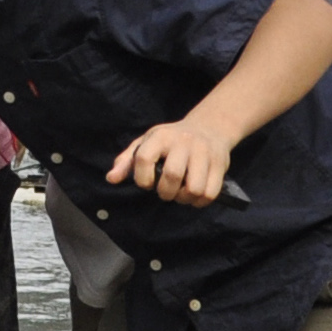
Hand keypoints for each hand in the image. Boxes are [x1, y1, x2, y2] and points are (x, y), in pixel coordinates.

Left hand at [108, 117, 231, 205]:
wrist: (208, 128)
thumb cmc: (170, 140)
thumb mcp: (146, 143)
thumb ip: (127, 161)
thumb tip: (111, 179)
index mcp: (161, 136)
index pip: (143, 159)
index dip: (142, 179)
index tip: (147, 183)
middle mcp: (183, 142)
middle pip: (172, 176)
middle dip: (165, 193)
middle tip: (166, 192)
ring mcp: (204, 153)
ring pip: (194, 188)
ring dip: (184, 199)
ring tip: (181, 194)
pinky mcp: (220, 164)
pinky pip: (210, 193)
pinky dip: (200, 202)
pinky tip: (194, 195)